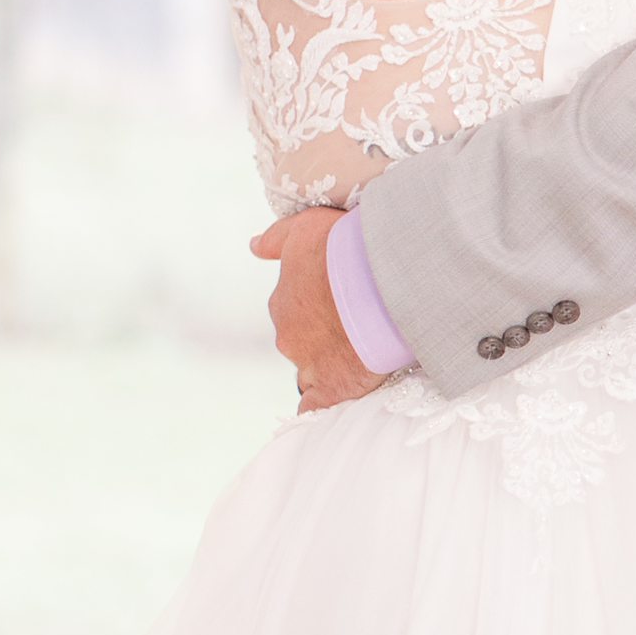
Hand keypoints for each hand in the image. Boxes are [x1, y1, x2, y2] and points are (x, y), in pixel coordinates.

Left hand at [253, 207, 392, 411]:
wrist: (380, 277)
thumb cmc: (346, 248)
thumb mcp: (305, 228)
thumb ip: (277, 239)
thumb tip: (255, 246)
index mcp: (284, 300)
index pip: (294, 312)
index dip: (318, 310)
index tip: (340, 304)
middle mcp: (289, 334)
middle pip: (302, 342)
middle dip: (323, 338)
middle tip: (357, 327)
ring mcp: (309, 363)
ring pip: (311, 371)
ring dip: (329, 365)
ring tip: (360, 357)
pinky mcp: (332, 387)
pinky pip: (318, 406)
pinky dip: (323, 406)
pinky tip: (335, 401)